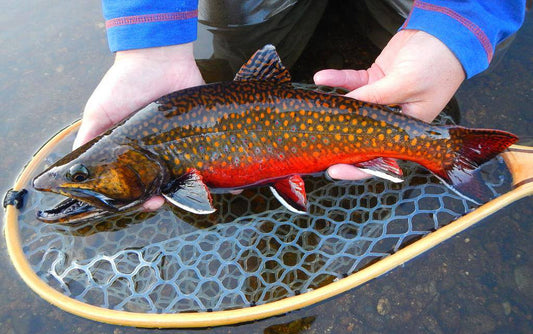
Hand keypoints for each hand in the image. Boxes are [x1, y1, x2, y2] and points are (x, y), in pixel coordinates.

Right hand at [74, 42, 203, 210]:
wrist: (159, 57)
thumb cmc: (124, 83)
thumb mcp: (99, 111)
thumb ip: (90, 138)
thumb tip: (72, 168)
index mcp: (133, 147)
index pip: (135, 179)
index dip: (136, 195)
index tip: (141, 203)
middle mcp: (156, 148)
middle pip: (161, 180)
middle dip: (160, 195)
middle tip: (160, 201)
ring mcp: (179, 141)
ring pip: (184, 172)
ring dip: (185, 187)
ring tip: (183, 192)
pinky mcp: (200, 131)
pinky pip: (206, 155)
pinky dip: (210, 170)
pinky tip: (213, 182)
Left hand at [314, 29, 464, 179]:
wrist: (443, 32)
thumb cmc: (438, 63)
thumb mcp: (407, 84)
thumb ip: (375, 97)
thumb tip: (346, 107)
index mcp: (408, 129)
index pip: (381, 156)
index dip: (358, 167)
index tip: (336, 169)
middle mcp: (393, 118)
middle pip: (362, 138)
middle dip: (340, 144)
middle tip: (316, 148)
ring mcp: (381, 98)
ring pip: (352, 110)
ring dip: (334, 109)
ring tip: (315, 110)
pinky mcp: (374, 79)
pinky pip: (352, 83)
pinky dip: (337, 79)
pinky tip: (321, 77)